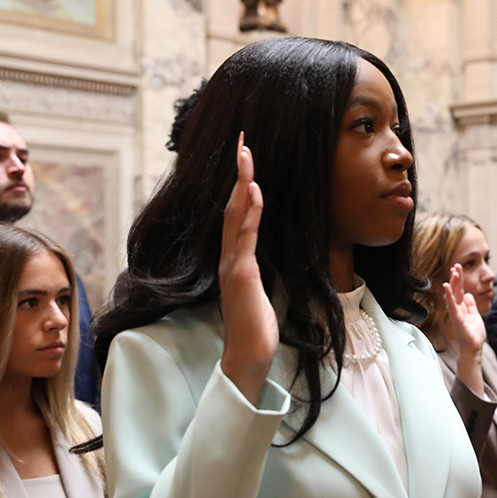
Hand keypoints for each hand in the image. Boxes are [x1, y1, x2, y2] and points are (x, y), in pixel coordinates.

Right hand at [219, 133, 278, 405]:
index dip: (241, 184)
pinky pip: (244, 238)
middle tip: (243, 142)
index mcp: (236, 258)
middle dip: (238, 173)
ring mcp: (232, 265)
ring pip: (235, 216)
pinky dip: (249, 213)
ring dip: (242, 184)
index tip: (246, 157)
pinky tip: (255, 192)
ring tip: (246, 155)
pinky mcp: (240, 275)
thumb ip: (259, 266)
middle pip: (231, 206)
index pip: (237, 213)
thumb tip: (267, 249)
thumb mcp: (262, 287)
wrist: (248, 356)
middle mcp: (229, 257)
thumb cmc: (256, 325)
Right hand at [442, 264, 486, 396]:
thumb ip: (471, 305)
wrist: (473, 349)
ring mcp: (456, 314)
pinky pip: (452, 305)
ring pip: (453, 295)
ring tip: (453, 272)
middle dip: (456, 278)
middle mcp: (457, 309)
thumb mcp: (475, 316)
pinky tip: (446, 286)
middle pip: (456, 290)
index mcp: (462, 308)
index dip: (459, 280)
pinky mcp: (457, 319)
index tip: (457, 268)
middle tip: (456, 265)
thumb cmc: (473, 334)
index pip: (459, 290)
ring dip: (453, 283)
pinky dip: (449, 295)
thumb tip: (468, 295)